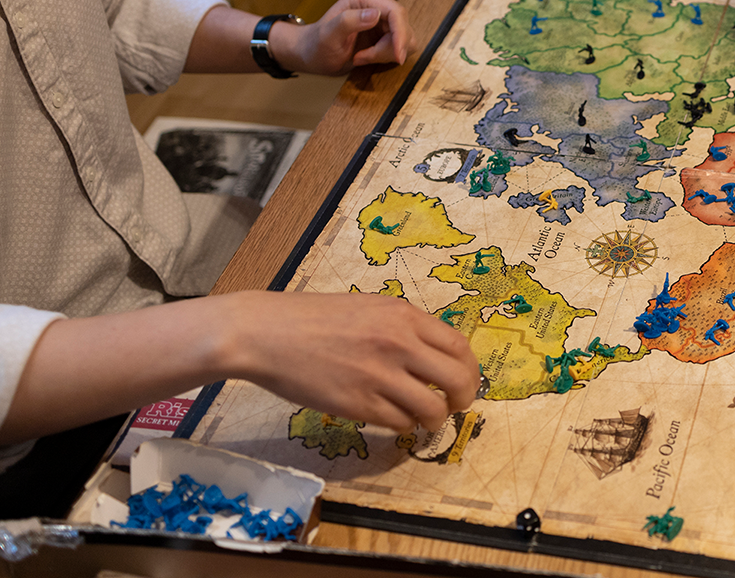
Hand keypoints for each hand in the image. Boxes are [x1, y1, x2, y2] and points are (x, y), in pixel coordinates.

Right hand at [221, 291, 482, 432]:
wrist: (264, 332)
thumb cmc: (313, 319)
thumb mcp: (369, 308)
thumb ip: (403, 328)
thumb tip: (435, 356)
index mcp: (404, 316)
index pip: (460, 347)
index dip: (470, 370)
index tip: (465, 381)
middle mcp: (398, 343)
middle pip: (457, 380)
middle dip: (462, 399)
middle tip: (454, 406)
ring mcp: (379, 375)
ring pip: (432, 409)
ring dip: (435, 420)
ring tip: (425, 420)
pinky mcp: (358, 403)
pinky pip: (399, 422)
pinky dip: (403, 425)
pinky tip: (395, 419)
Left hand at [287, 0, 415, 75]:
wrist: (314, 53)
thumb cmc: (317, 44)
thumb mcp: (328, 35)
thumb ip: (349, 21)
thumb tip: (375, 14)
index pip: (396, 12)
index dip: (401, 35)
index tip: (398, 57)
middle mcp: (378, 1)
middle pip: (403, 26)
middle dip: (387, 48)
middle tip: (362, 57)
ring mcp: (384, 15)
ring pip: (406, 38)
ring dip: (386, 53)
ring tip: (362, 57)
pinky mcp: (388, 29)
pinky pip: (402, 45)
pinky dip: (387, 55)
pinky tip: (367, 56)